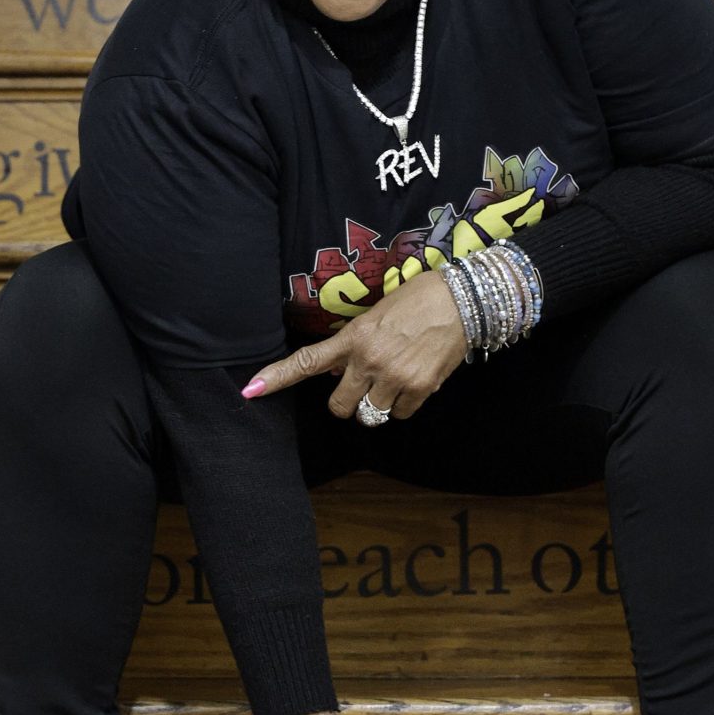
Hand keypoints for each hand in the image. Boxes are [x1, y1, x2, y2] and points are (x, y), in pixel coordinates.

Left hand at [242, 267, 468, 420]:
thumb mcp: (375, 316)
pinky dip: (405, 404)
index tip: (251, 390)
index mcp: (353, 338)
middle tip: (364, 387)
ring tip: (396, 379)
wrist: (462, 300)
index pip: (307, 362)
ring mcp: (395, 376)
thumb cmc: (416, 301)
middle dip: (350, 402)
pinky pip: (401, 414)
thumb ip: (352, 346)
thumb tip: (333, 373)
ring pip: (373, 415)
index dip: (277, 378)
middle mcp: (369, 360)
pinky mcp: (420, 388)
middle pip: (340, 408)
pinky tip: (415, 380)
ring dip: (380, 403)